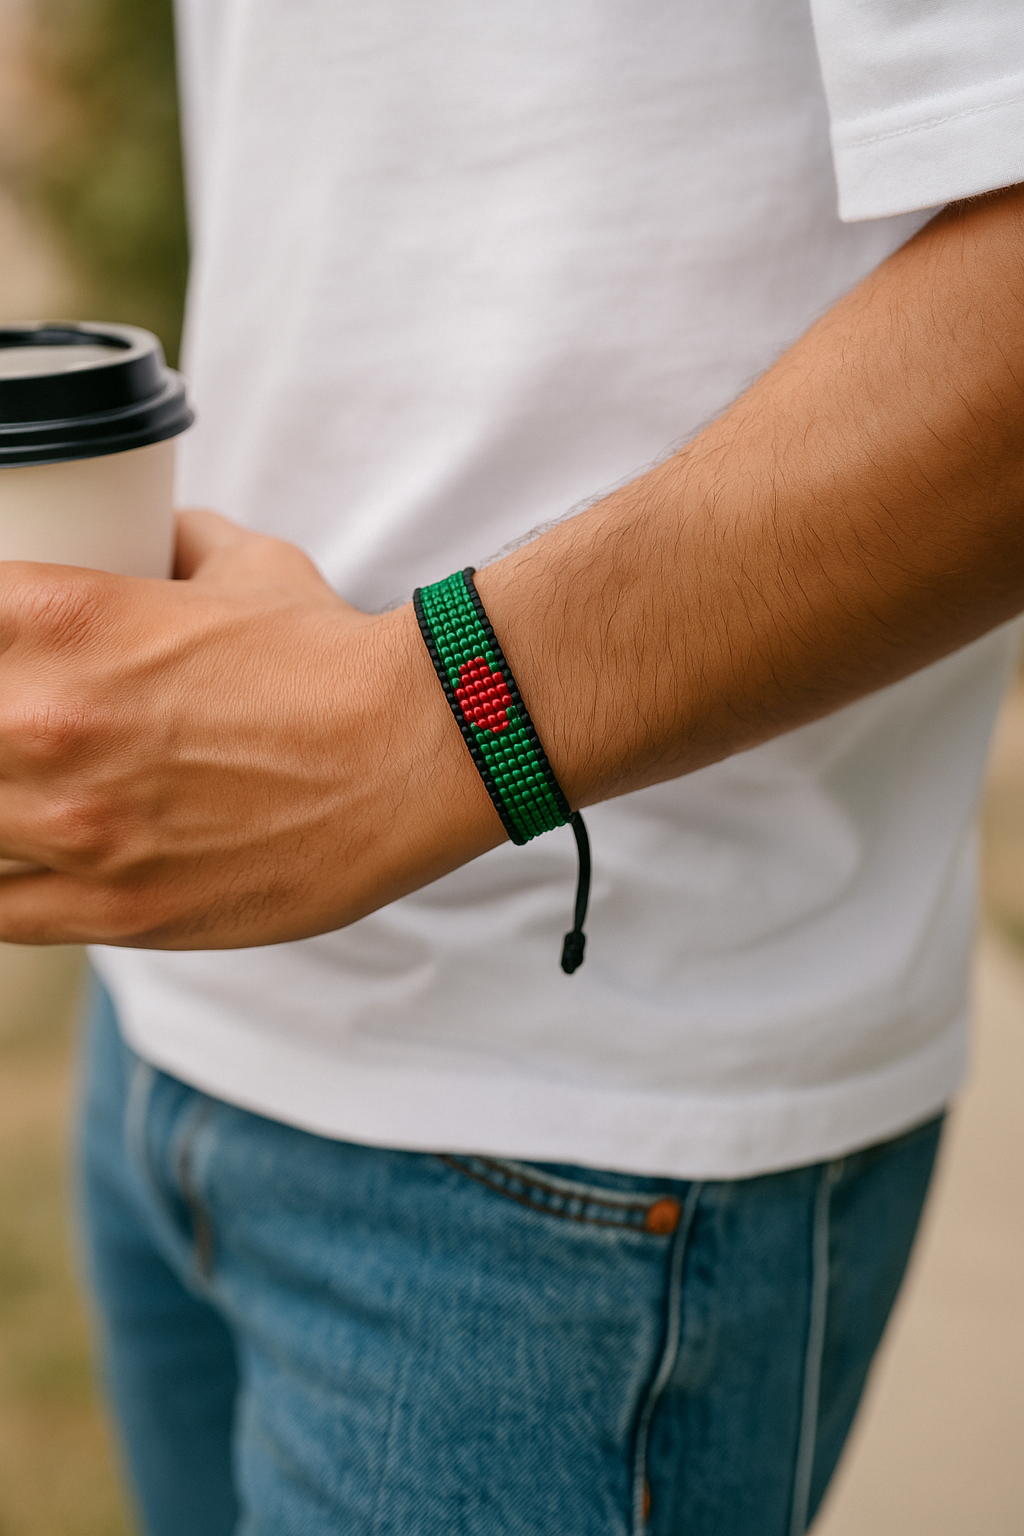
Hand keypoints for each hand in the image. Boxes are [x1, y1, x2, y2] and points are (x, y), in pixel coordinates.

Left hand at [0, 511, 498, 946]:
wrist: (416, 748)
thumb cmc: (334, 657)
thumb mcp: (248, 566)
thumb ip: (178, 544)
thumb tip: (158, 536)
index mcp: (67, 616)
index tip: (8, 654)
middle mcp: (49, 720)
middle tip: (26, 732)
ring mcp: (77, 827)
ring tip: (30, 798)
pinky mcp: (116, 911)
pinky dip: (4, 885)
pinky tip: (29, 864)